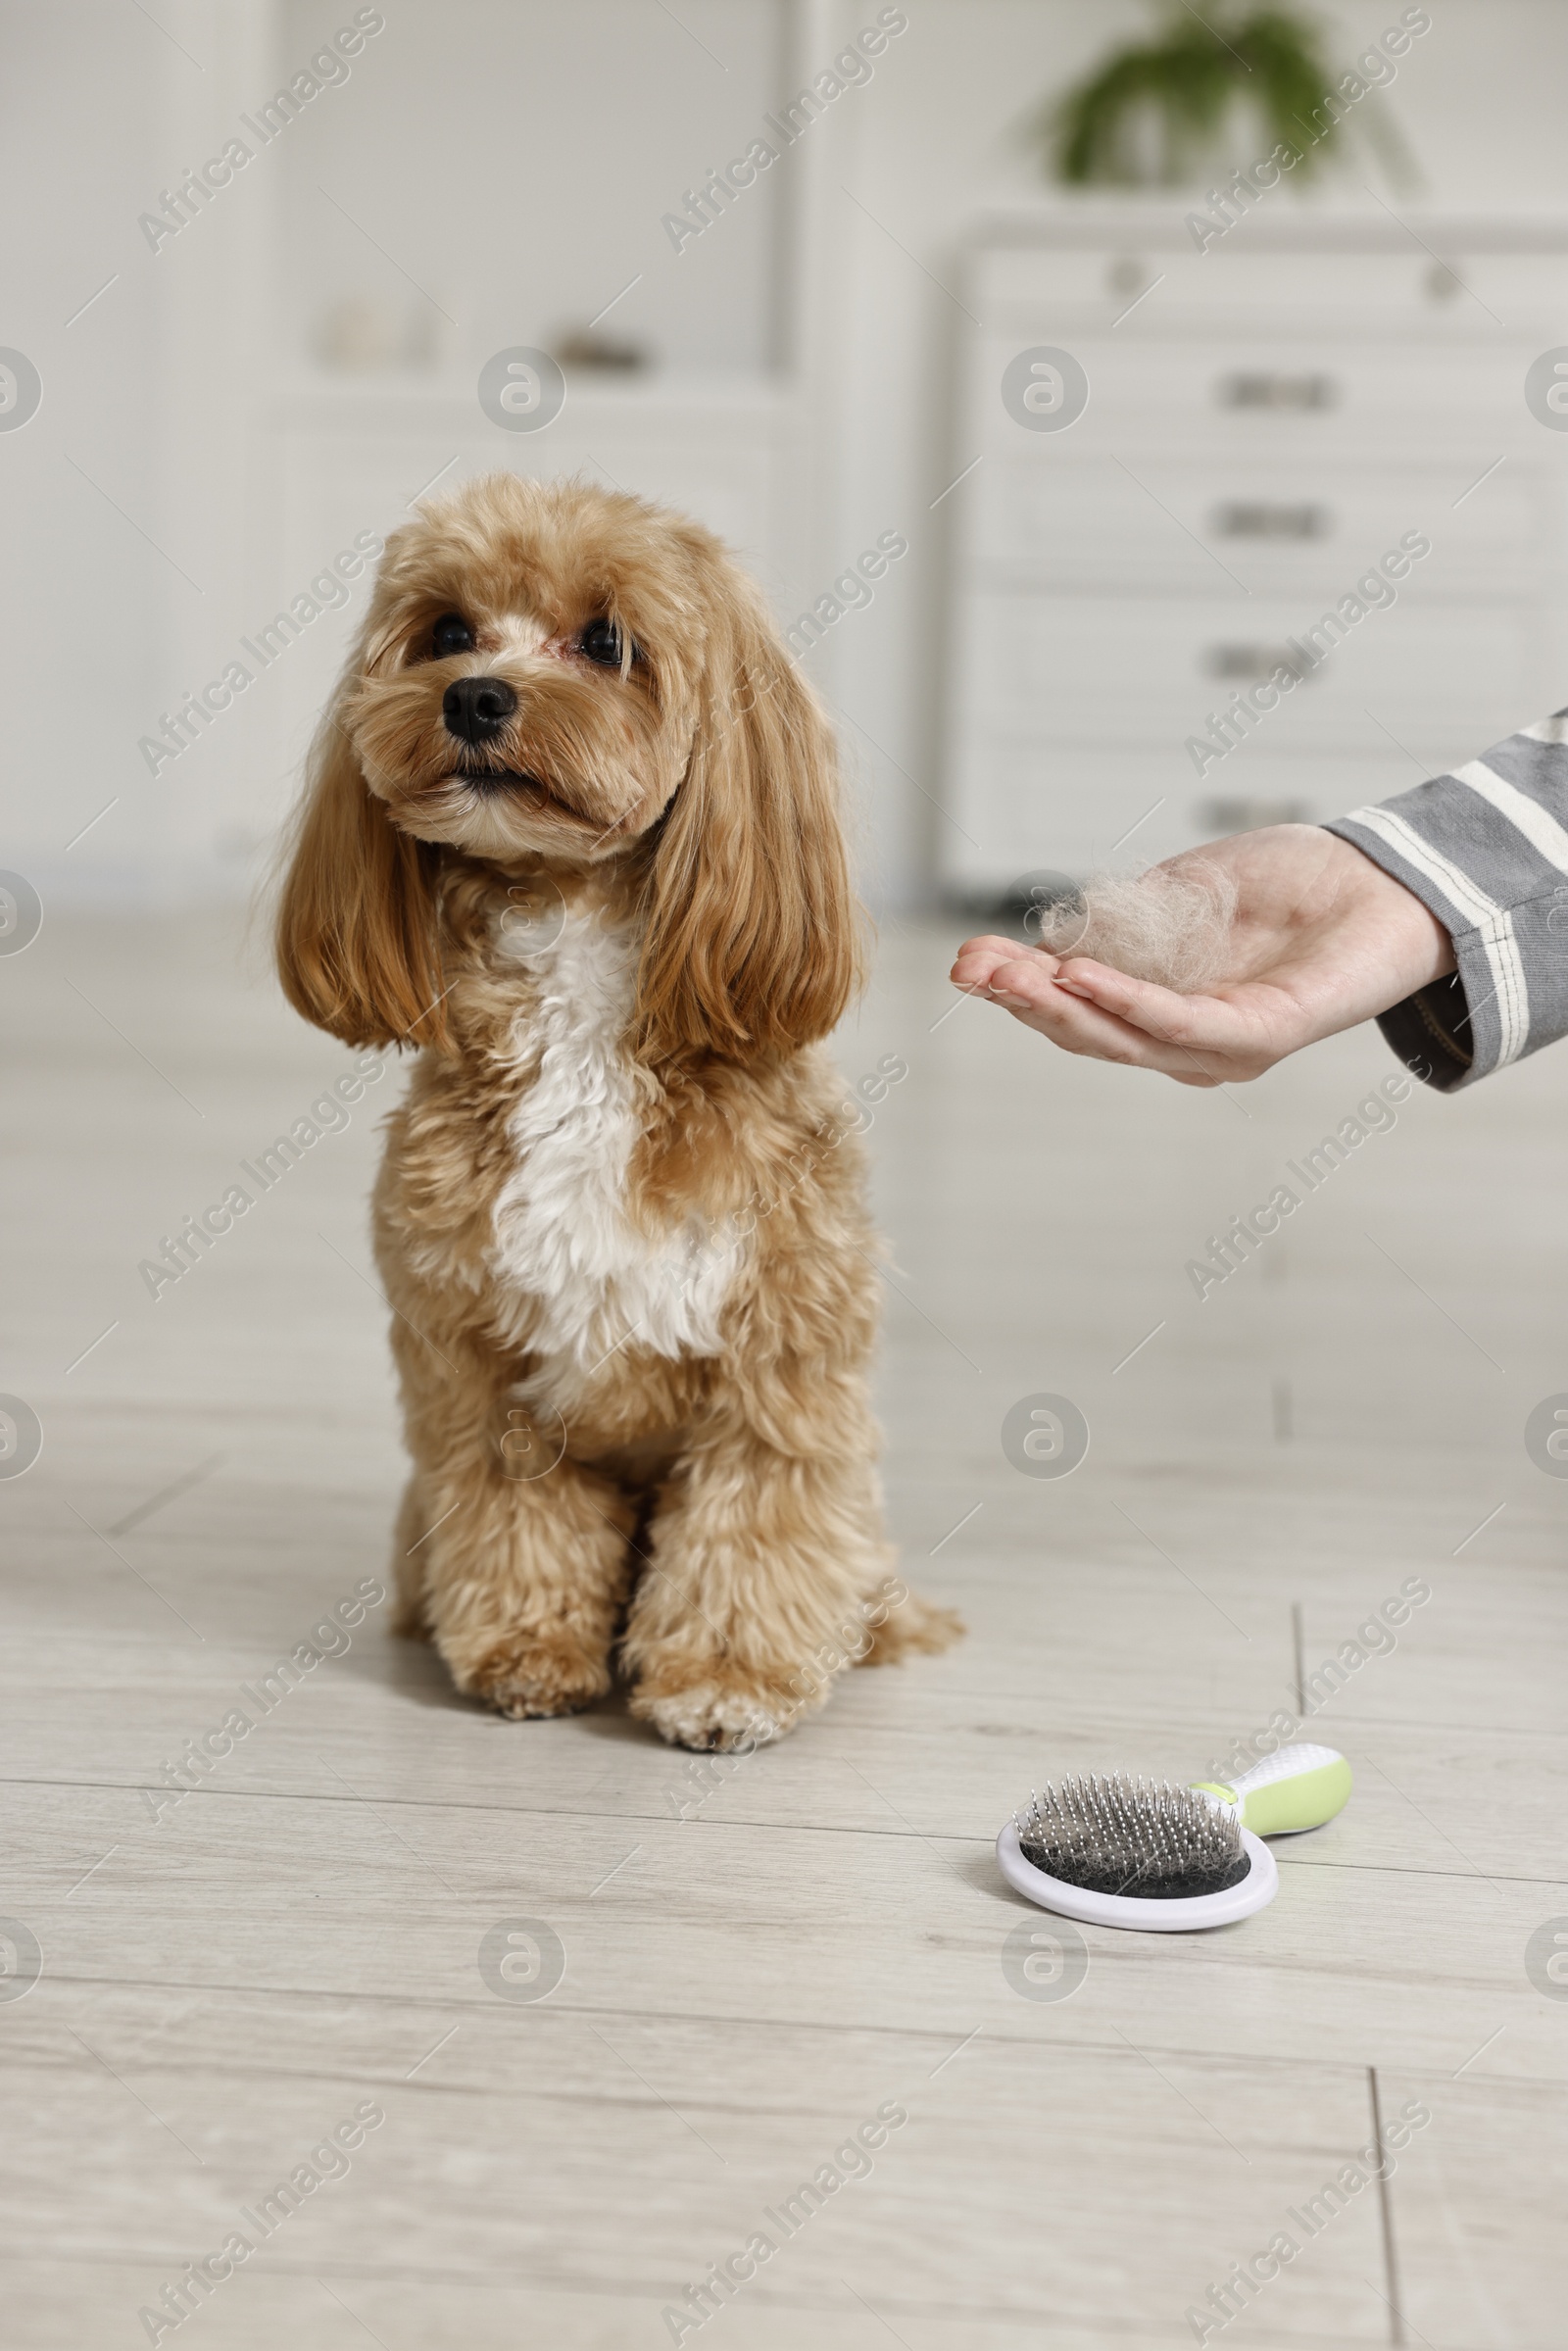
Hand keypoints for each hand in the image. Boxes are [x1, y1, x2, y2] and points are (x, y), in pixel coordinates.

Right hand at [949, 826, 1454, 1084]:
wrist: (1383, 879)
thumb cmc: (1292, 885)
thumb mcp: (1181, 892)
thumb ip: (1120, 922)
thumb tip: (1045, 938)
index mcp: (1162, 1010)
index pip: (1078, 1009)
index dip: (1020, 986)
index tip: (967, 959)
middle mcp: (1187, 1042)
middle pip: (1088, 1033)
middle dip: (1021, 1002)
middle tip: (969, 970)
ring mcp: (1222, 1048)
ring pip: (1123, 1039)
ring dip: (1058, 1008)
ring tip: (1007, 977)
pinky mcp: (1260, 1037)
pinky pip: (1181, 1026)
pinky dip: (1127, 1003)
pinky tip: (1081, 978)